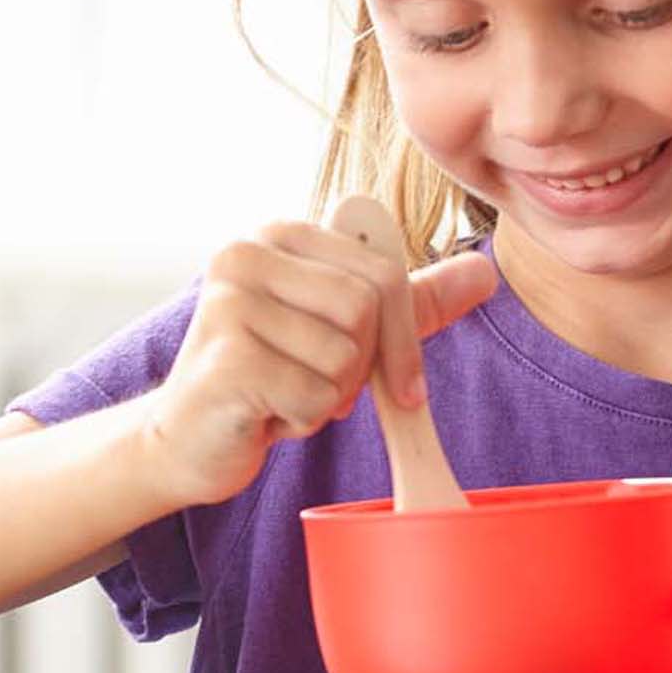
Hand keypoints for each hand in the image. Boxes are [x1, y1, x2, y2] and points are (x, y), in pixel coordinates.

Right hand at [142, 219, 497, 507]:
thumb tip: (485, 271)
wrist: (186, 438)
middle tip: (317, 385)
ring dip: (328, 398)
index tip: (399, 384)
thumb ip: (410, 301)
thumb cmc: (268, 378)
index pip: (383, 273)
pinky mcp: (227, 356)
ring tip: (283, 396)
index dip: (402, 339)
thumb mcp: (342, 331)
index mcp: (279, 234)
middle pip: (367, 309)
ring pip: (344, 357)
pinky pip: (316, 397)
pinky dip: (303, 421)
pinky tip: (265, 415)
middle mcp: (246, 254)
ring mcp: (230, 302)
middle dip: (360, 368)